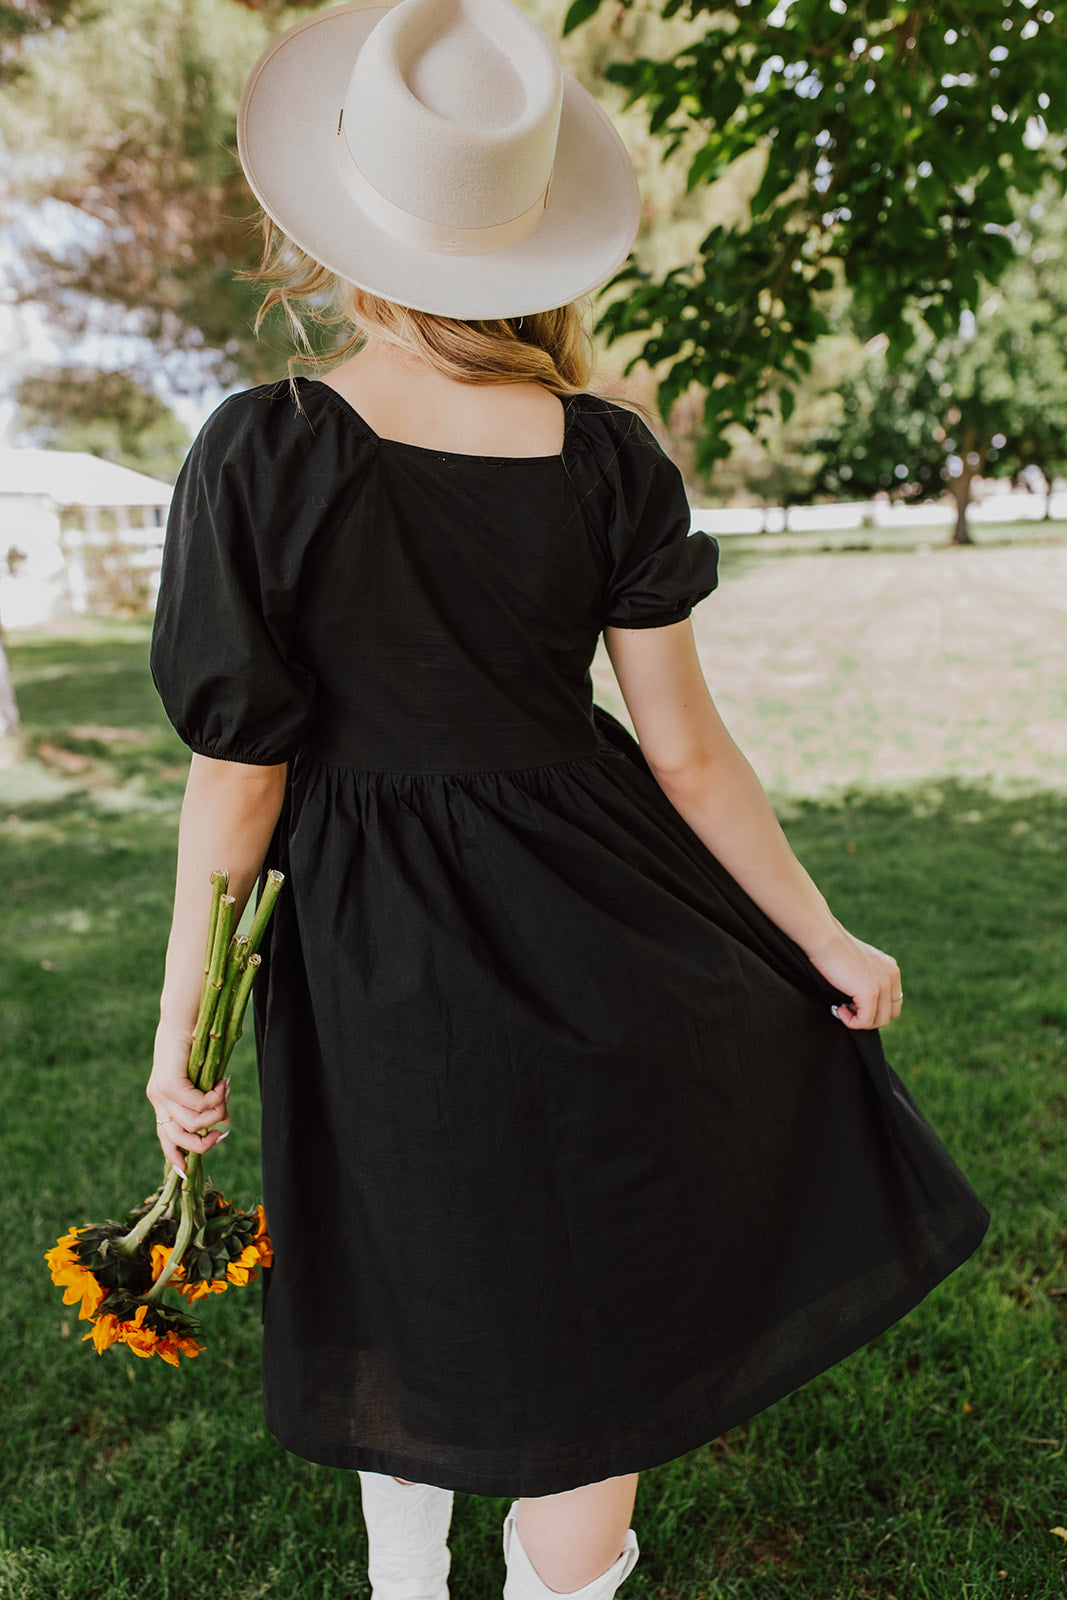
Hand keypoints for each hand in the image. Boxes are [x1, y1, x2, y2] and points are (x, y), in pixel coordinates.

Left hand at [146, 1019, 230, 1175]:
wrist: (184, 1016)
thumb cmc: (196, 1042)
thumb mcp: (203, 1078)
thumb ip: (208, 1101)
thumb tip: (223, 1121)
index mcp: (161, 1100)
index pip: (164, 1137)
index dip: (175, 1157)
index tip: (187, 1173)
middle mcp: (157, 1099)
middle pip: (178, 1138)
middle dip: (204, 1142)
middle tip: (223, 1132)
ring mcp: (161, 1092)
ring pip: (192, 1122)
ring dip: (216, 1112)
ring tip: (226, 1093)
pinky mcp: (169, 1083)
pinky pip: (196, 1104)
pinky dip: (214, 1098)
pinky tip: (222, 1083)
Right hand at [804, 917, 902, 1030]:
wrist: (824, 939)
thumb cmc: (833, 950)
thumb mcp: (860, 964)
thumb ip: (868, 979)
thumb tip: (861, 1003)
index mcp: (891, 969)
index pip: (893, 1002)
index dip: (873, 1008)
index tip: (852, 1002)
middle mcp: (892, 976)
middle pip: (890, 1014)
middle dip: (869, 1017)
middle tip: (847, 1007)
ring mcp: (883, 985)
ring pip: (879, 1021)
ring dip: (858, 1020)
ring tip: (841, 1008)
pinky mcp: (870, 992)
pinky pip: (865, 1021)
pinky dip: (850, 1022)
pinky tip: (838, 1009)